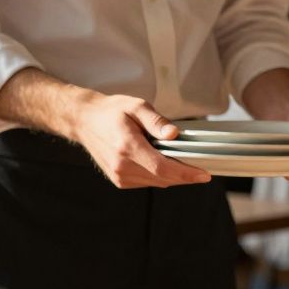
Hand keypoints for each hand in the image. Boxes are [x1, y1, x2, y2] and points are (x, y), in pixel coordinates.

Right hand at [71, 93, 210, 188]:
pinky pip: (148, 182)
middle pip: (163, 178)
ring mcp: (120, 176)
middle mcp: (122, 166)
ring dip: (173, 176)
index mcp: (127, 147)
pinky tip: (163, 163)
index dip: (186, 173)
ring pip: (158, 182)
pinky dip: (160, 175)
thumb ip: (156, 121)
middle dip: (185, 176)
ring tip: (182, 161)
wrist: (84, 121)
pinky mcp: (120, 181)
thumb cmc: (112, 111)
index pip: (162, 167)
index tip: (204, 175)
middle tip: (202, 168)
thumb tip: (175, 134)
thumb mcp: (136, 106)